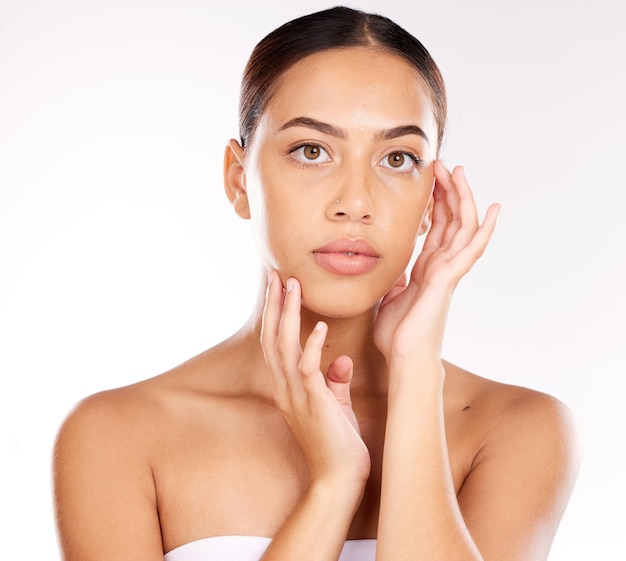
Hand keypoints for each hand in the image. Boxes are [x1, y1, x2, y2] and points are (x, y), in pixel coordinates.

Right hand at [261, 271, 370, 485]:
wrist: (339, 481)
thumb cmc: (339, 443)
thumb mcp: (336, 406)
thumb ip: (334, 381)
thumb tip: (340, 359)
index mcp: (288, 387)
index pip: (276, 343)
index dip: (276, 314)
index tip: (280, 288)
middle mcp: (285, 388)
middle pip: (272, 337)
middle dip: (275, 304)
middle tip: (277, 274)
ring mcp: (296, 396)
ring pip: (284, 346)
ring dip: (288, 314)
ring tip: (292, 285)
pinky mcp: (313, 404)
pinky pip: (308, 369)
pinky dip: (312, 345)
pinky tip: (318, 325)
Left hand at [374, 161, 499, 362]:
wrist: (403, 358)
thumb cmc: (398, 334)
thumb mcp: (389, 298)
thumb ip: (395, 280)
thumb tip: (392, 271)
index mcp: (427, 268)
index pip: (437, 228)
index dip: (436, 203)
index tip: (431, 180)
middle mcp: (441, 267)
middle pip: (452, 221)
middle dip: (449, 191)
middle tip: (444, 165)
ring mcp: (448, 272)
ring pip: (463, 228)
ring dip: (462, 199)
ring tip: (458, 171)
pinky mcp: (448, 280)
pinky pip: (470, 250)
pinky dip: (483, 230)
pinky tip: (492, 210)